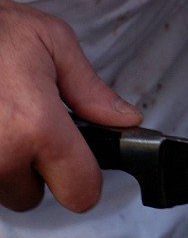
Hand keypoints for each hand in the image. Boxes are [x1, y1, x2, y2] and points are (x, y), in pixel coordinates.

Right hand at [0, 0, 141, 211]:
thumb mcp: (51, 41)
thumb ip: (91, 90)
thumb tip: (124, 121)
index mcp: (36, 125)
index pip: (82, 193)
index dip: (84, 178)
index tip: (78, 163)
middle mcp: (0, 153)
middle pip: (32, 196)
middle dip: (33, 167)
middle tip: (22, 125)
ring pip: (0, 190)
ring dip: (3, 163)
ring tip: (0, 120)